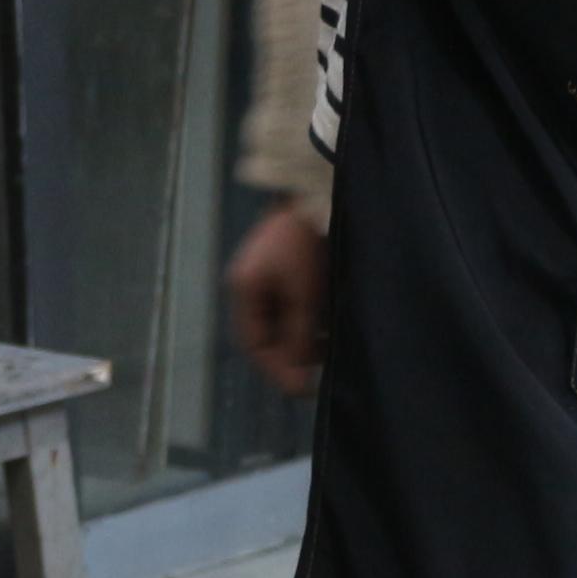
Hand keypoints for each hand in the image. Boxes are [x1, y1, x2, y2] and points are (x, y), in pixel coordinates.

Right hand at [226, 199, 328, 396]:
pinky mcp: (289, 265)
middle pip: (270, 333)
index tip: (306, 388)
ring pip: (285, 320)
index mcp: (244, 290)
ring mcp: (269, 273)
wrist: (320, 189)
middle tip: (323, 366)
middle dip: (295, 353)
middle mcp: (251, 284)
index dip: (278, 370)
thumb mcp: (304, 296)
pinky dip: (312, 317)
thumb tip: (296, 384)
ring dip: (306, 336)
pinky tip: (331, 320)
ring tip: (332, 344)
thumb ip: (299, 339)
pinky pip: (296, 303)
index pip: (255, 345)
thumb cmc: (307, 242)